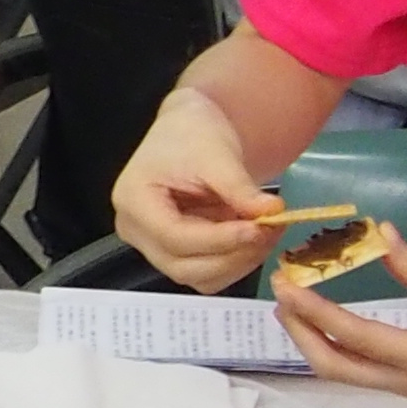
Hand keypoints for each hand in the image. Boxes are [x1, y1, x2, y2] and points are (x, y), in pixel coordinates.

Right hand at [110, 88, 286, 291]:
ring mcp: (153, 247)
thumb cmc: (193, 133)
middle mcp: (136, 231)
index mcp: (134, 200)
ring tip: (266, 233)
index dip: (219, 239)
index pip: (175, 236)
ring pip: (198, 277)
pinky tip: (253, 239)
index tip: (258, 228)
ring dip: (237, 262)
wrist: (189, 130)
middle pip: (183, 265)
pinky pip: (206, 273)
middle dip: (232, 254)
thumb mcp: (217, 153)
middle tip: (269, 231)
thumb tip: (272, 212)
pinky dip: (234, 262)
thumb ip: (240, 188)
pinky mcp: (175, 253)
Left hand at [270, 228, 406, 397]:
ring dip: (313, 341)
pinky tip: (328, 324)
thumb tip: (380, 234)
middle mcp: (406, 381)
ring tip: (295, 310)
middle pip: (335, 367)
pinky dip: (335, 346)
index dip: (314, 309)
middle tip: (281, 297)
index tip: (285, 284)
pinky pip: (361, 370)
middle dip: (300, 333)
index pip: (353, 334)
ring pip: (345, 374)